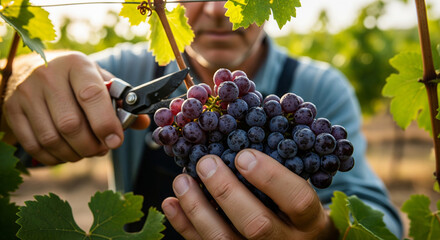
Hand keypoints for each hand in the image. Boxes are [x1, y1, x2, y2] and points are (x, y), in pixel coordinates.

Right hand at [2, 52, 148, 164]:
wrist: (31, 69)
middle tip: (101, 149)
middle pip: (71, 124)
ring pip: (52, 139)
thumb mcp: (98, 80)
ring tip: (86, 151)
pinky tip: (67, 153)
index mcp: (76, 65)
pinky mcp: (12, 110)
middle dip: (91, 146)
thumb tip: (143, 123)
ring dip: (75, 154)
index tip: (115, 141)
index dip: (106, 124)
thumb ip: (120, 102)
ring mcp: (26, 93)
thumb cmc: (75, 79)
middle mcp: (48, 75)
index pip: (91, 95)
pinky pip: (34, 146)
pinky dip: (55, 157)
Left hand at [162, 149, 338, 238]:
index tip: (244, 154)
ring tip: (182, 180)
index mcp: (310, 222)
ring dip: (197, 209)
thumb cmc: (299, 216)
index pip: (296, 200)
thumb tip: (250, 127)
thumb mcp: (305, 193)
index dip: (270, 176)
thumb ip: (286, 170)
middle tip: (206, 163)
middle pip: (256, 224)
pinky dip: (184, 226)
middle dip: (226, 191)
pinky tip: (172, 204)